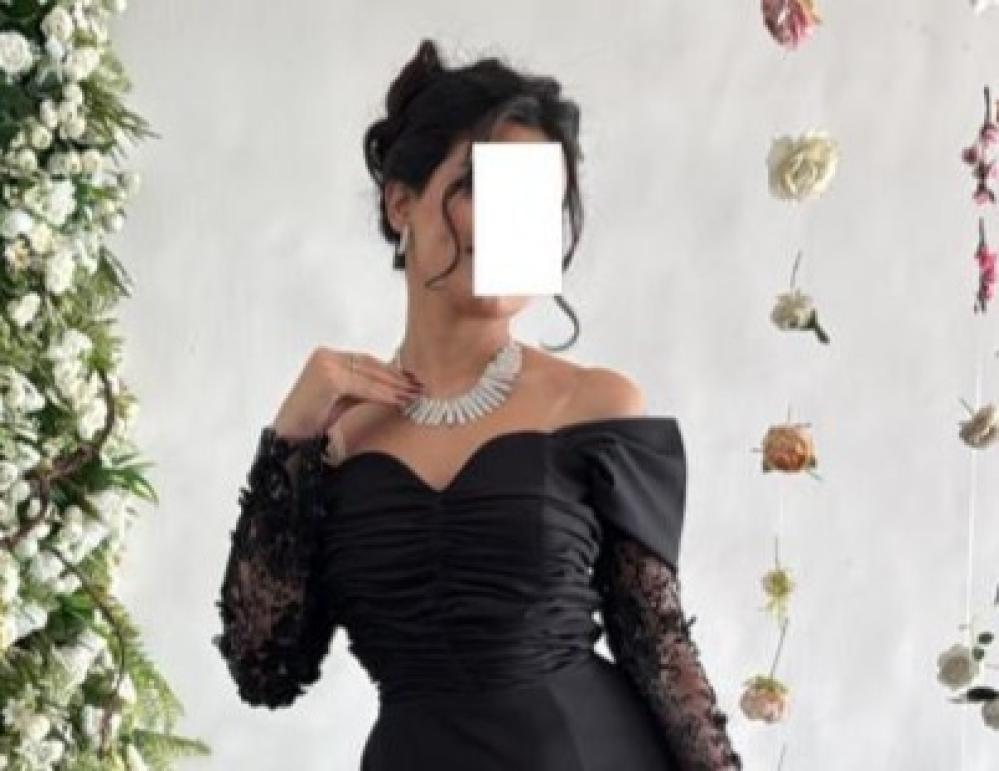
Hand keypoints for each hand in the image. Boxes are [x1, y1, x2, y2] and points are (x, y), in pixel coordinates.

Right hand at [271, 347, 422, 440]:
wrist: (290, 438)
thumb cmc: (315, 420)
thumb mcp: (344, 398)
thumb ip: (363, 387)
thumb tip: (396, 384)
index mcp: (327, 356)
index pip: (366, 361)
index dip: (390, 370)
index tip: (411, 379)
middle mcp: (325, 356)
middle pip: (370, 366)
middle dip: (396, 377)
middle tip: (419, 386)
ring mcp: (325, 365)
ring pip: (369, 377)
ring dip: (394, 387)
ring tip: (413, 395)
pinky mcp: (328, 379)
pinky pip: (363, 388)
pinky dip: (383, 395)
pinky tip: (398, 401)